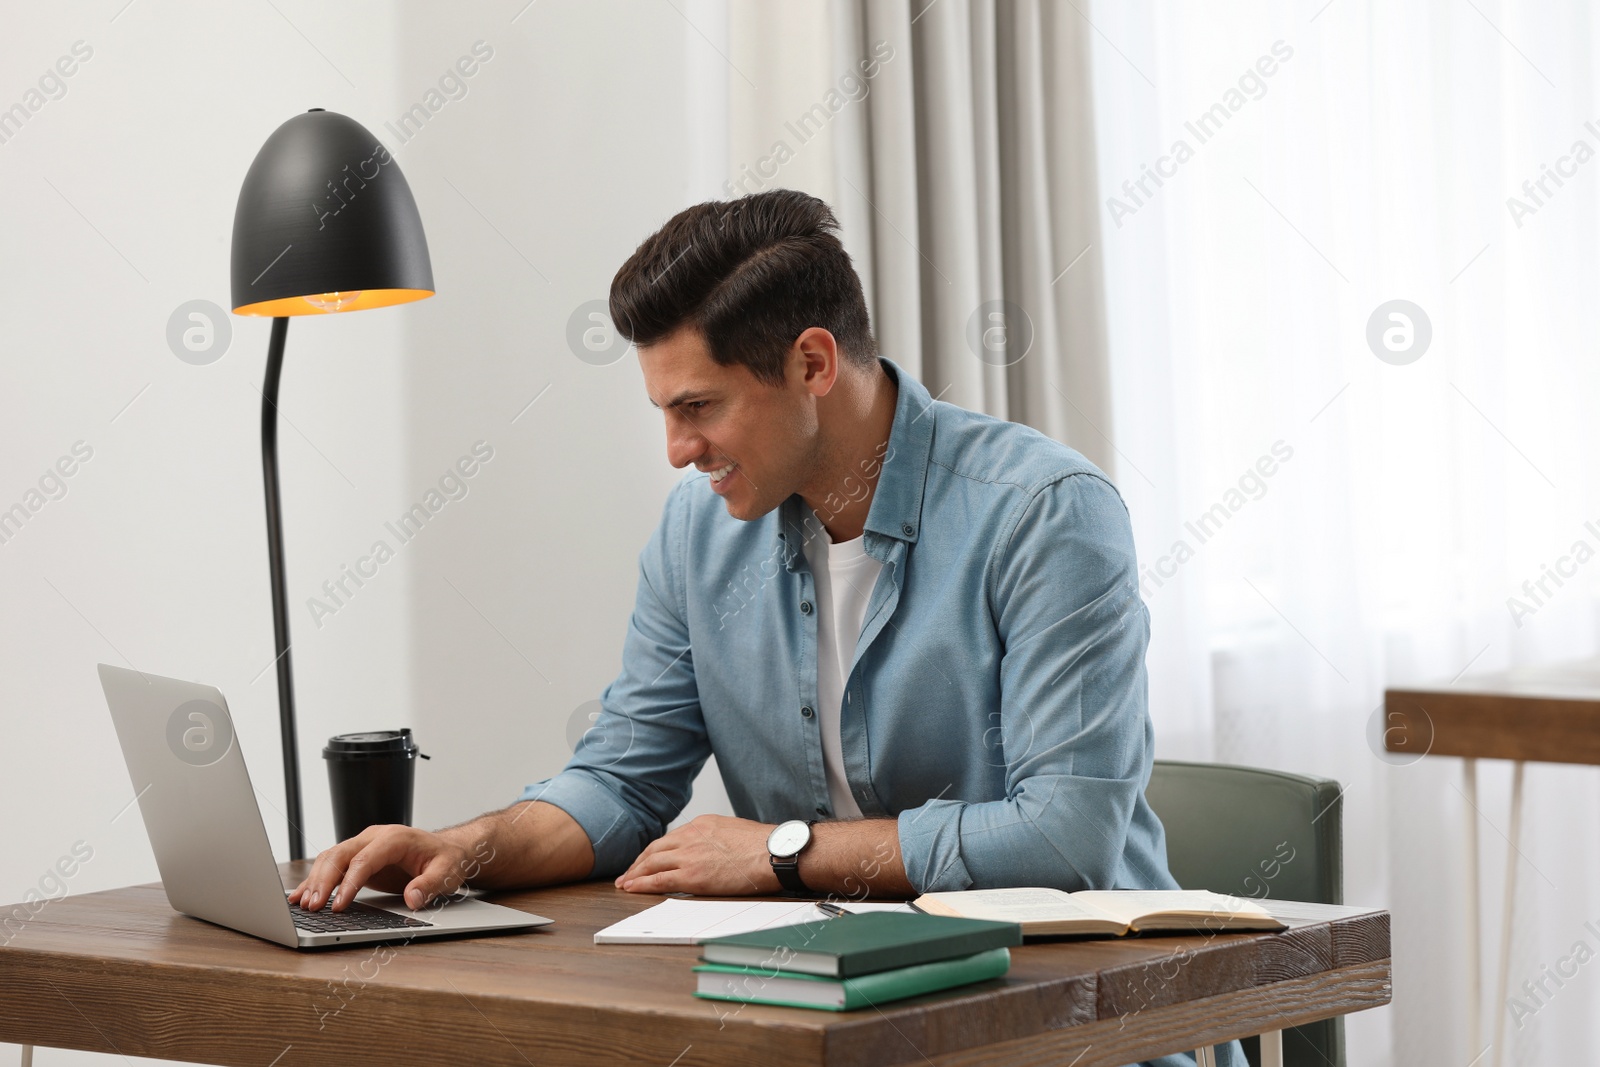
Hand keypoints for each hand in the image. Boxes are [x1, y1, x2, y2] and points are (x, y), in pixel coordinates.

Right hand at [288, 824, 486, 911]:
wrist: (447, 850)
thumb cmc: (447, 859)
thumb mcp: (447, 872)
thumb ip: (431, 885)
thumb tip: (413, 899)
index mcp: (395, 838)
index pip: (365, 859)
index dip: (349, 882)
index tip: (338, 905)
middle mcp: (375, 837)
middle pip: (340, 855)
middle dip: (323, 880)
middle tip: (313, 906)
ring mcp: (364, 846)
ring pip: (331, 858)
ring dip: (316, 880)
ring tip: (305, 904)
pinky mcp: (359, 857)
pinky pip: (333, 865)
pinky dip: (316, 879)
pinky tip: (302, 895)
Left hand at [614, 815, 778, 894]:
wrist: (774, 853)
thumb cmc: (763, 846)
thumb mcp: (734, 831)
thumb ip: (716, 840)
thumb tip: (713, 852)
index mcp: (702, 824)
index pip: (670, 838)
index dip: (655, 851)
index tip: (647, 860)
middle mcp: (691, 836)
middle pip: (655, 849)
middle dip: (638, 862)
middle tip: (628, 873)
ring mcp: (689, 855)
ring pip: (651, 863)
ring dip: (635, 874)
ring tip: (625, 883)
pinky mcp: (692, 875)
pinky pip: (658, 880)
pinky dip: (641, 884)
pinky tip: (632, 888)